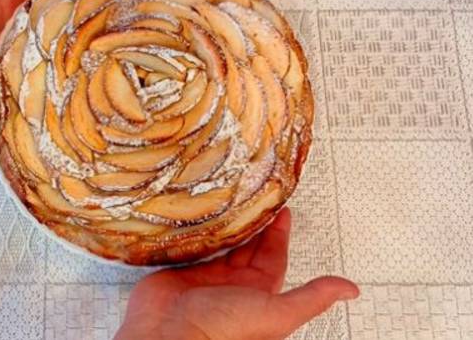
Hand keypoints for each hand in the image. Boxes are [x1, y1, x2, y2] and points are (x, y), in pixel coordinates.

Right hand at [115, 208, 359, 339]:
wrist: (171, 332)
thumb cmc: (222, 330)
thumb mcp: (276, 312)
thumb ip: (311, 298)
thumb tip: (349, 289)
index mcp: (257, 293)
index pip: (273, 256)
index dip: (279, 233)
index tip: (283, 210)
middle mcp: (233, 284)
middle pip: (248, 245)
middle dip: (254, 222)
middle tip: (258, 195)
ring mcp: (206, 275)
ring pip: (223, 242)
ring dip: (228, 223)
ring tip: (233, 198)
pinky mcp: (183, 267)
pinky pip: (196, 243)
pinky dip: (201, 229)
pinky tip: (204, 213)